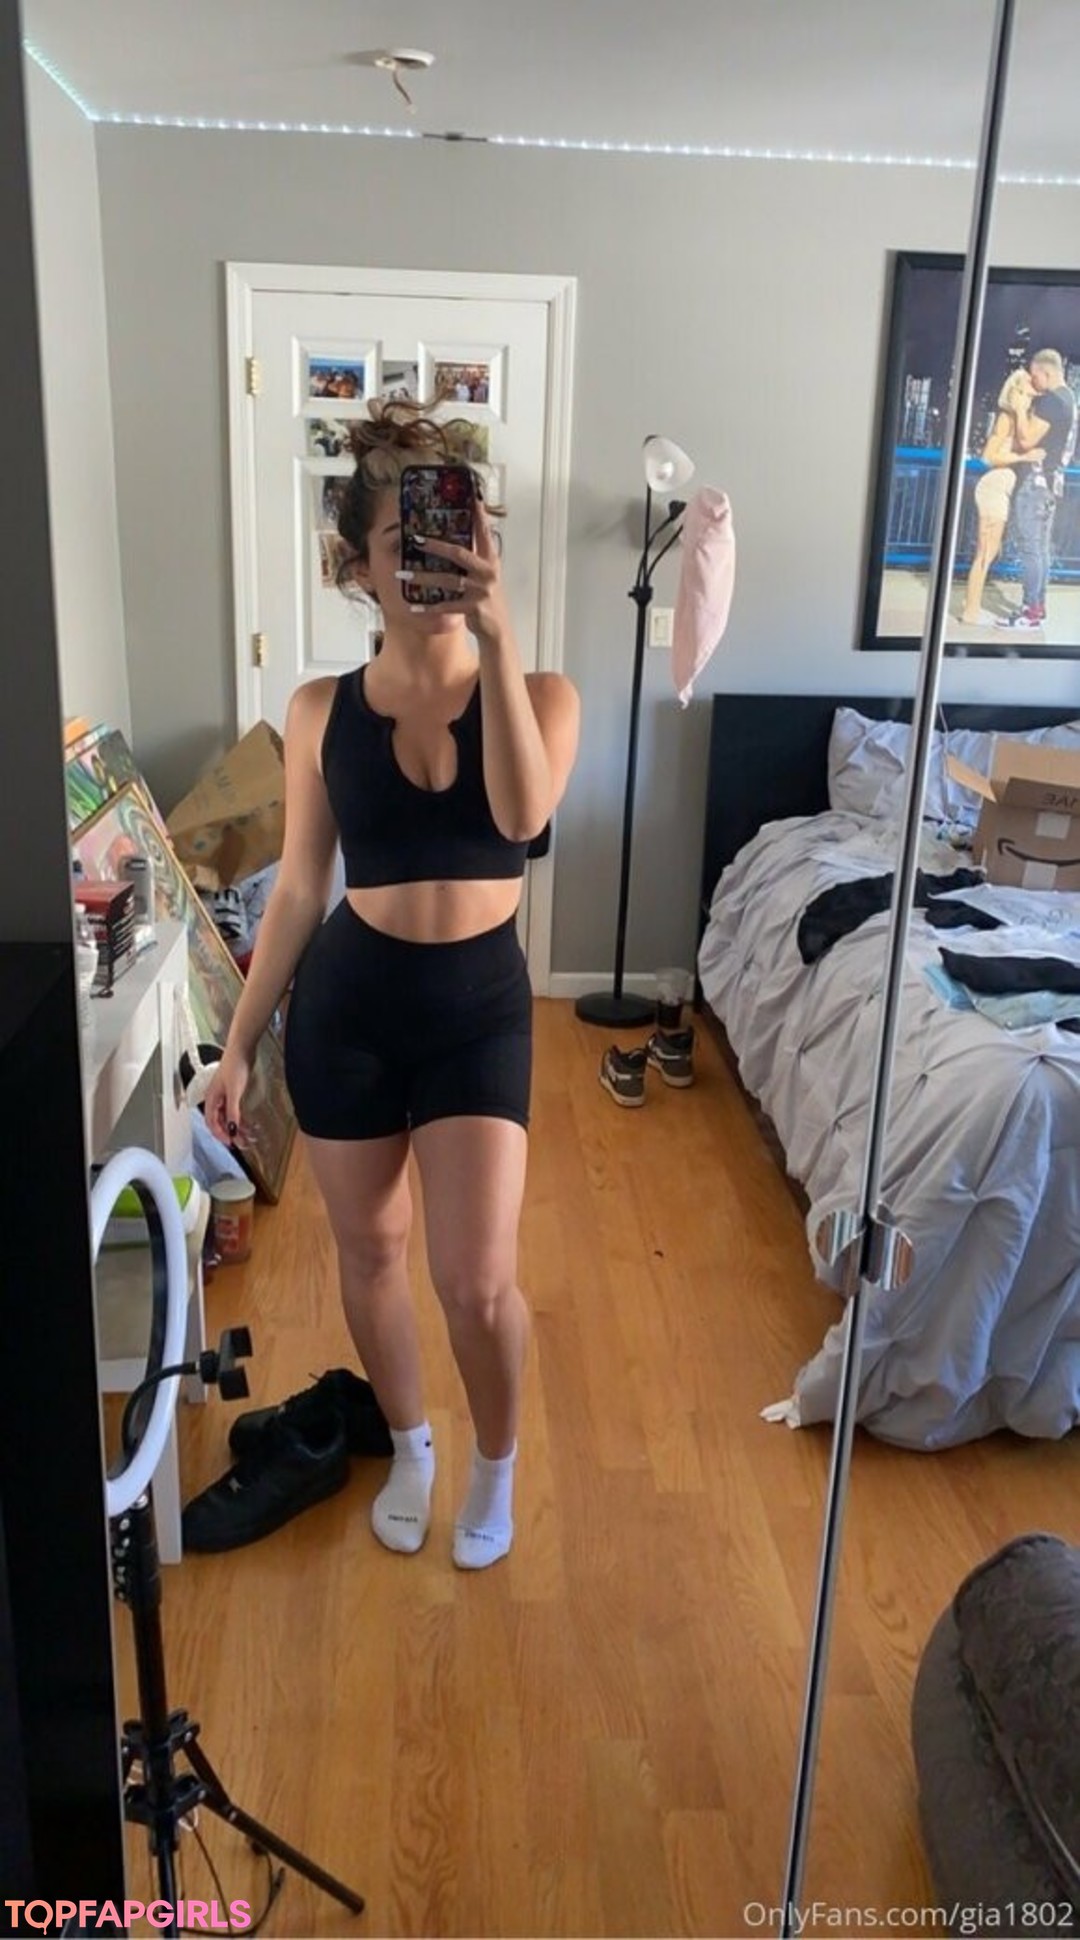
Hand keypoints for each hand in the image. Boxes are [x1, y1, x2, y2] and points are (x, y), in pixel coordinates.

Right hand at [202, 1044, 253, 1148]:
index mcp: (211, 1099)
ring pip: (229, 1118)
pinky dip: (242, 1120)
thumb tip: (233, 1128)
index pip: (211, 1123)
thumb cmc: (234, 1065)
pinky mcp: (234, 1093)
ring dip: (238, 1129)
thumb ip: (233, 1111)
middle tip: (242, 1144)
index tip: (231, 1143)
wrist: (242, 1049)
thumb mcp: (234, 1092)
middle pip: (221, 1123)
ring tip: (249, 1138)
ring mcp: (225, 1096)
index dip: (220, 1135)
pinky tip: (250, 1125)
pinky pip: (236, 1112)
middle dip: (231, 1134)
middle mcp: (216, 1099)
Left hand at [407, 503, 512, 647]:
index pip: (483, 532)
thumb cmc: (487, 598)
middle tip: (415, 540)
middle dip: (435, 545)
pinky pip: (447, 605)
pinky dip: (430, 607)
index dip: (478, 514)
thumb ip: (474, 556)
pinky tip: (414, 607)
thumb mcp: (485, 574)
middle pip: (459, 553)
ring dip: (423, 578)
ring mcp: (482, 590)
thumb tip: (452, 539)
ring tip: (403, 576)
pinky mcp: (475, 608)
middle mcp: (488, 571)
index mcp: (490, 559)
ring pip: (448, 580)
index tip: (471, 497)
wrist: (498, 629)